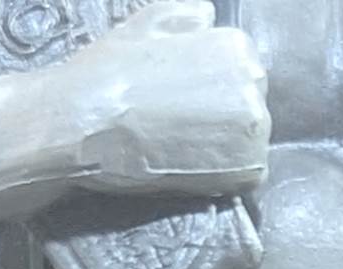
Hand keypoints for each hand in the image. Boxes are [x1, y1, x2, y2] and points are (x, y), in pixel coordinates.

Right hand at [0, 0, 269, 223]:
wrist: (87, 123)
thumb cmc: (110, 72)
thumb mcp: (150, 19)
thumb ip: (189, 17)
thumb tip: (208, 20)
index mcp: (236, 46)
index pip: (242, 76)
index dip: (212, 96)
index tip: (185, 107)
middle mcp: (254, 82)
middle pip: (250, 108)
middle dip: (223, 121)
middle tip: (182, 130)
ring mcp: (253, 128)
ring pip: (251, 143)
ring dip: (225, 151)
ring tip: (183, 151)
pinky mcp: (245, 169)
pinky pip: (248, 177)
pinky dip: (225, 178)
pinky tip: (192, 170)